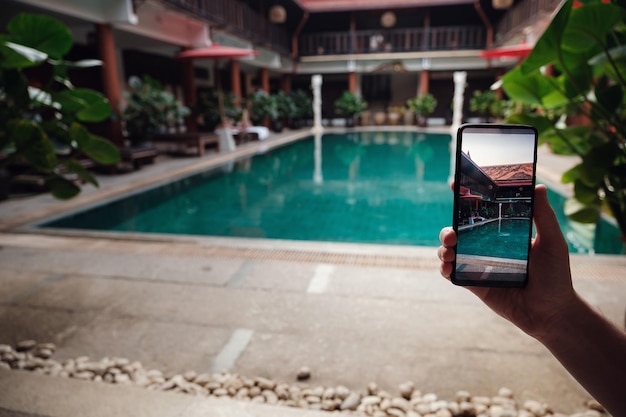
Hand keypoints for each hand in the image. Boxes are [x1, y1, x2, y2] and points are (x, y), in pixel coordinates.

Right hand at [437, 184, 576, 338]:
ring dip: (443, 248)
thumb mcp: (552, 242)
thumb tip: (539, 186)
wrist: (551, 313)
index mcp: (503, 234)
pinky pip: (452, 273)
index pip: (482, 212)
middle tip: (452, 233)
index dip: (466, 199)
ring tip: (449, 251)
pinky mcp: (474, 284)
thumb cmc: (556, 276)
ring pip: (451, 251)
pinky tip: (448, 266)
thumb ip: (544, 216)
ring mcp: (479, 266)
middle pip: (459, 231)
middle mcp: (488, 248)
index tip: (454, 184)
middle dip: (448, 229)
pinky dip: (444, 268)